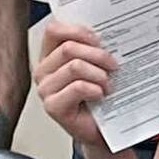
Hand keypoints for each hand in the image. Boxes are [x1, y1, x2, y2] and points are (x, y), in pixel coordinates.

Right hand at [34, 20, 116, 148]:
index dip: (77, 30)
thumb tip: (107, 30)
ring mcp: (45, 89)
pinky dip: (95, 89)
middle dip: (97, 54)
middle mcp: (44, 71)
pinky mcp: (53, 106)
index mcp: (51, 55)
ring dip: (99, 74)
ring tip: (108, 83)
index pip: (54, 30)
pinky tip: (101, 95)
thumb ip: (93, 47)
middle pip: (68, 48)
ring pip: (74, 66)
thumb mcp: (96, 65)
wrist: (102, 129)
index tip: (98, 39)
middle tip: (114, 64)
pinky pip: (77, 87)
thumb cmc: (99, 95)